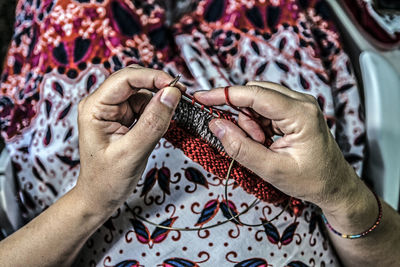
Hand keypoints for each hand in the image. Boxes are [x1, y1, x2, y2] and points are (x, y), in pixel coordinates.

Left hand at [76, 65, 182, 213]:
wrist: (100, 197)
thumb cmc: (107, 179)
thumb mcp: (132, 152)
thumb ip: (153, 122)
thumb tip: (171, 94)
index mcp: (95, 107)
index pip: (124, 78)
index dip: (152, 77)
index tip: (176, 86)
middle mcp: (102, 104)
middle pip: (134, 82)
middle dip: (158, 87)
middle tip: (180, 97)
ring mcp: (114, 111)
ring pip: (143, 93)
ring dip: (159, 102)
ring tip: (168, 120)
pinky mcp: (124, 119)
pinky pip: (145, 106)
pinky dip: (157, 112)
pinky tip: (162, 123)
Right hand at [195, 82, 358, 212]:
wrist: (335, 185)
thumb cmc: (310, 180)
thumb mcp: (271, 169)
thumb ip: (240, 147)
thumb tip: (215, 125)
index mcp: (300, 113)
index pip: (254, 94)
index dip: (223, 94)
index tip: (201, 97)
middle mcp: (301, 101)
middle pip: (255, 93)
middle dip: (242, 116)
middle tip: (251, 142)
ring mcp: (300, 104)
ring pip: (258, 100)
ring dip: (251, 122)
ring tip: (263, 146)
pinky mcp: (295, 109)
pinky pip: (265, 108)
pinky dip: (258, 124)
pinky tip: (268, 141)